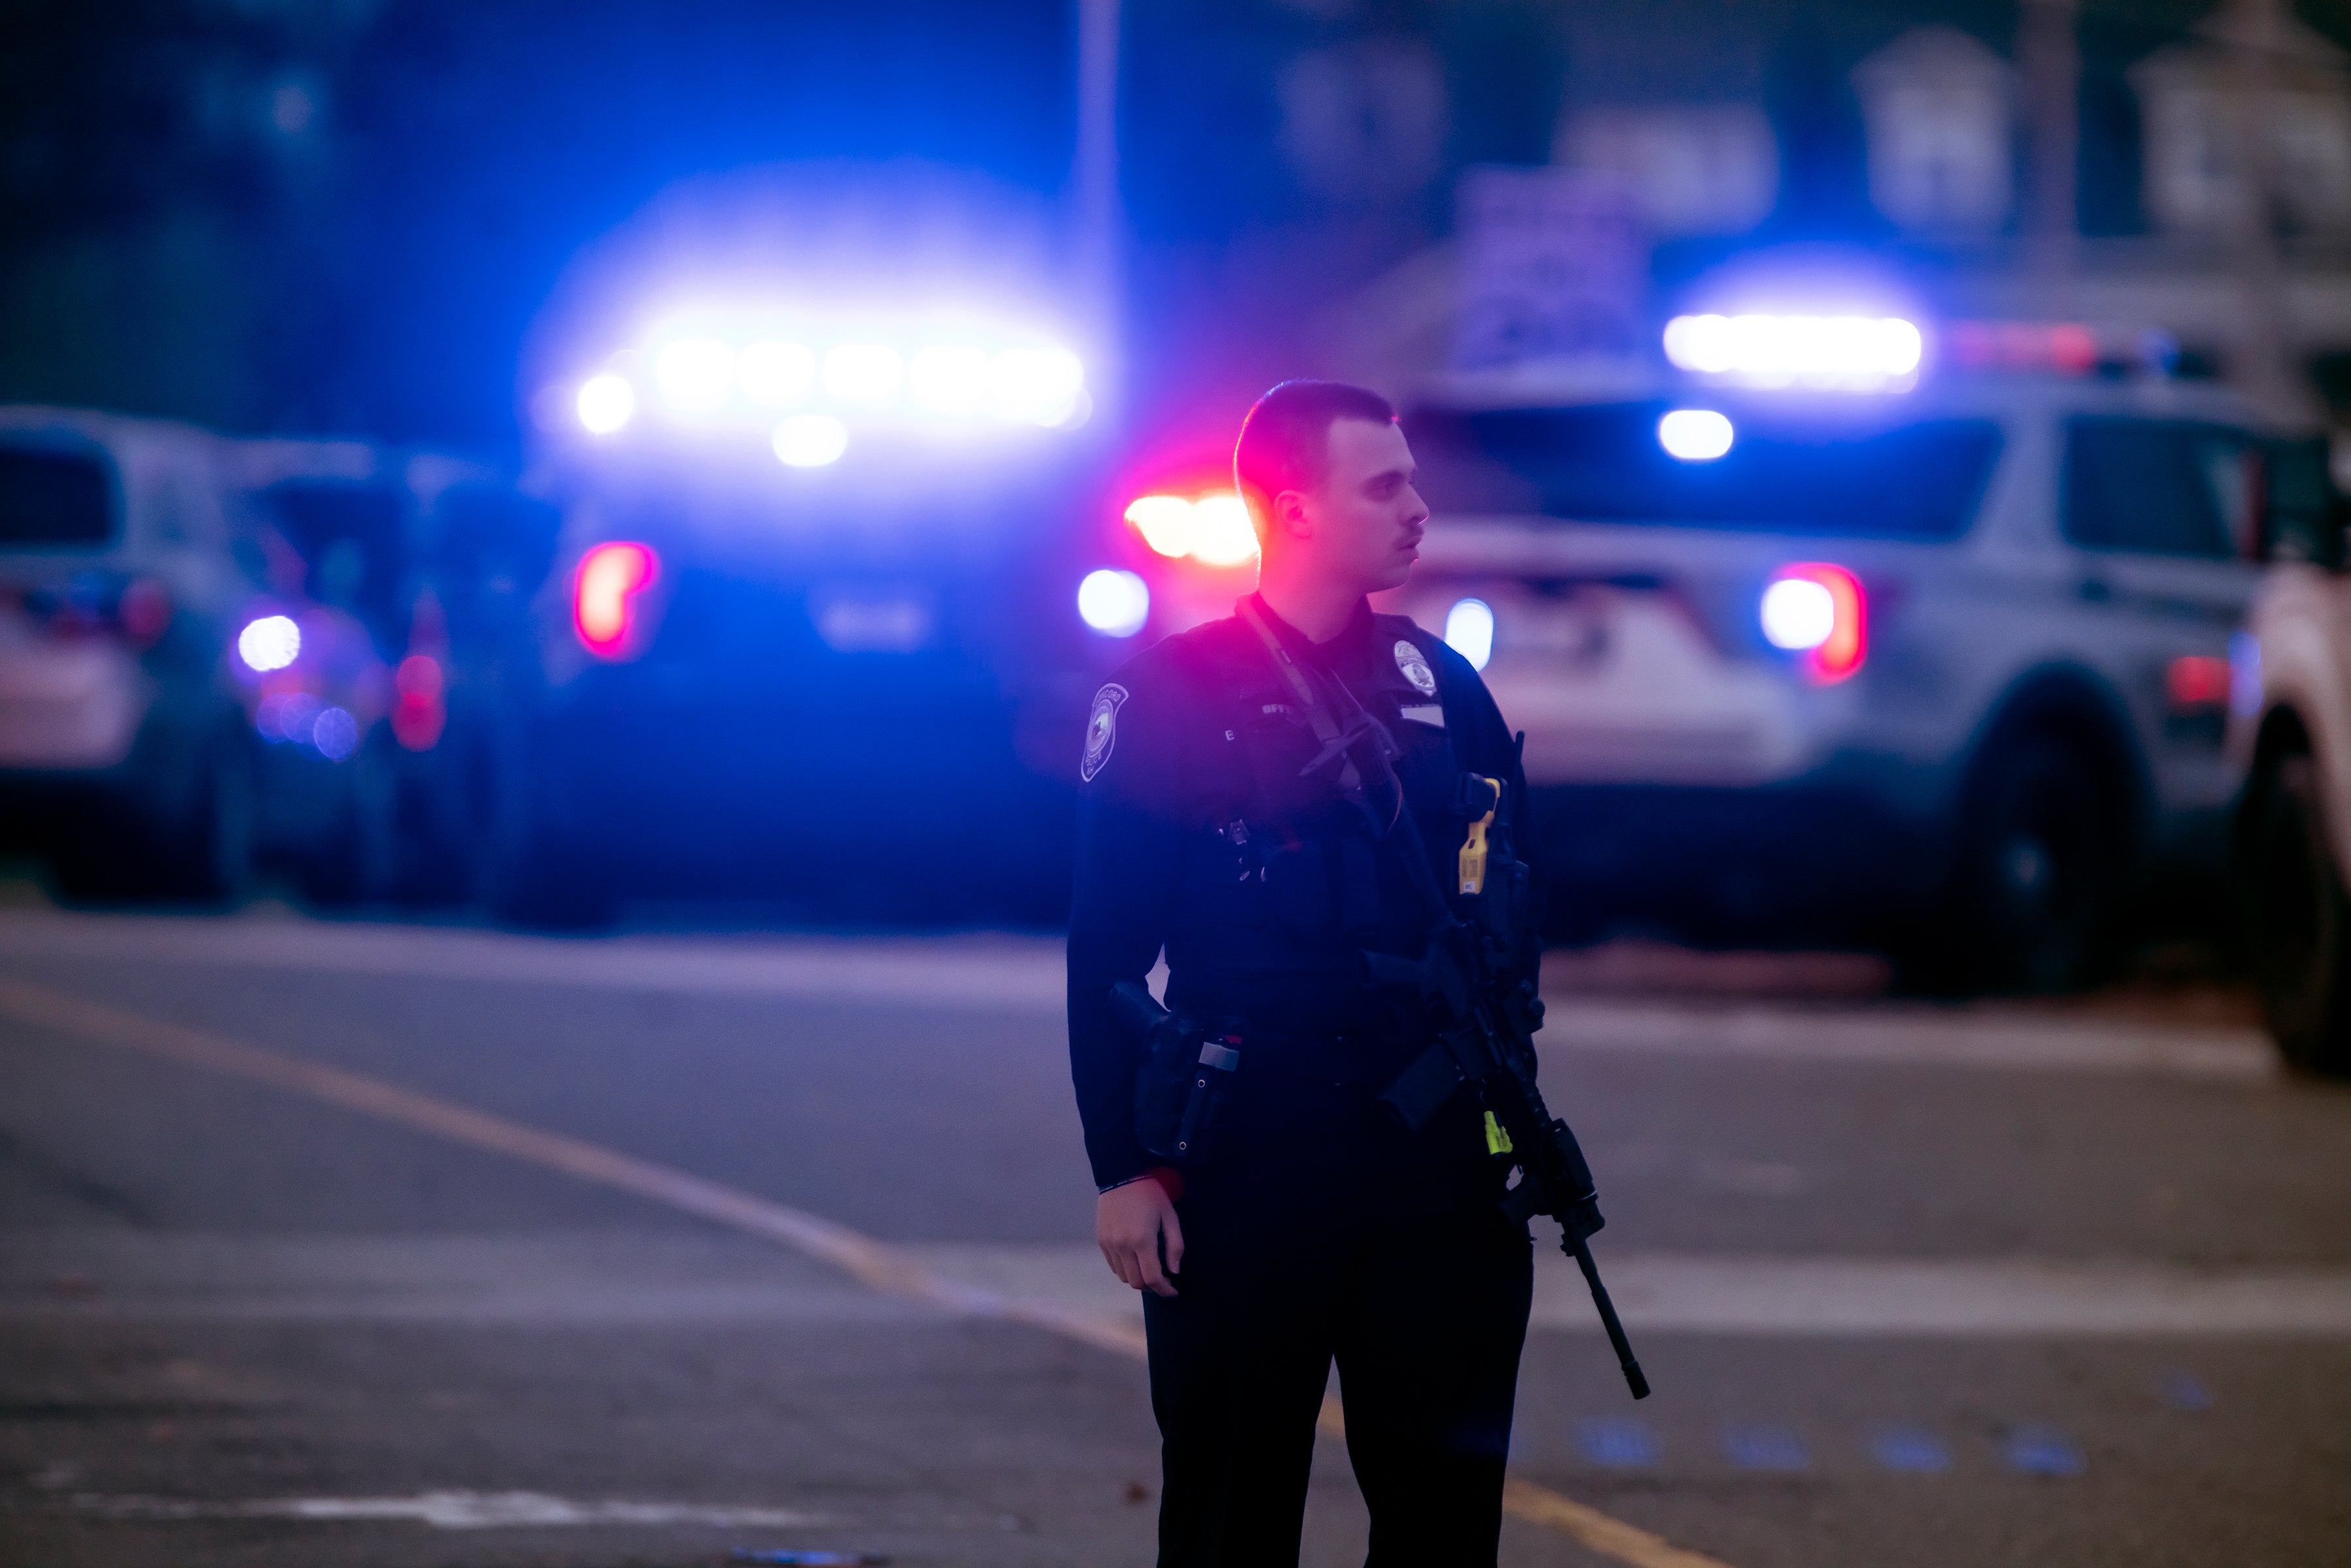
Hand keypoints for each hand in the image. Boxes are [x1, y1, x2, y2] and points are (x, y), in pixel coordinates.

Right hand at [1096, 1178, 1183, 1296]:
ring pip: (1123, 1277)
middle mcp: (1122, 1246)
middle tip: (1163, 1281)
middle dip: (1152, 1287)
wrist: (1121, 1175)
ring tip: (1148, 1269)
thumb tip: (1174, 1271)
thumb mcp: (1170, 1216)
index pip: (1152, 1278)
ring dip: (1137, 1279)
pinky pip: (1113, 1266)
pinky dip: (1125, 1269)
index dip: (1164, 1290)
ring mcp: (1109, 1244)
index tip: (1173, 1292)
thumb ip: (1175, 1246)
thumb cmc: (1151, 1194)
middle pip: (1136, 1282)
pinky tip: (1134, 1260)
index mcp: (1142, 1241)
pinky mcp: (1101, 1240)